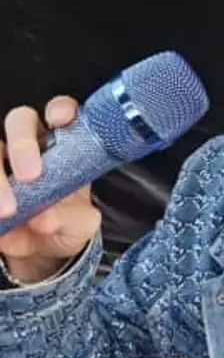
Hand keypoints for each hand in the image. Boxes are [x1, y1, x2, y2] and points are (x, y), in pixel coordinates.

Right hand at [0, 97, 100, 283]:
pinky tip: (0, 216)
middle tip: (30, 176)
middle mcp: (30, 145)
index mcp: (64, 144)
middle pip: (19, 121)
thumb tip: (46, 218)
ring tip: (8, 210)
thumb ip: (72, 218)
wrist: (45, 248)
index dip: (60, 109)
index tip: (60, 120)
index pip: (61, 112)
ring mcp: (3, 162)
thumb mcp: (82, 223)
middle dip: (22, 144)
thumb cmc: (67, 221)